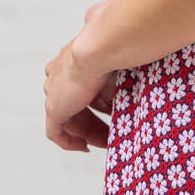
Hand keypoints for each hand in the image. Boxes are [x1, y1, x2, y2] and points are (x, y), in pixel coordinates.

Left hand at [44, 3, 116, 151]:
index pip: (81, 84)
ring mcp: (55, 91)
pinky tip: (84, 147)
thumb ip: (123, 71)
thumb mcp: (121, 62)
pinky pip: (56, 132)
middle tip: (112, 132)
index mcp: (72, 58)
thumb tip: (140, 78)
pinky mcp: (54, 107)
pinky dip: (70, 142)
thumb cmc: (116, 48)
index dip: (96, 100)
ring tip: (106, 141)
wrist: (101, 47)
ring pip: (67, 118)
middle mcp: (60, 74)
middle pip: (74, 104)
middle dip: (93, 120)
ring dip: (87, 132)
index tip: (112, 110)